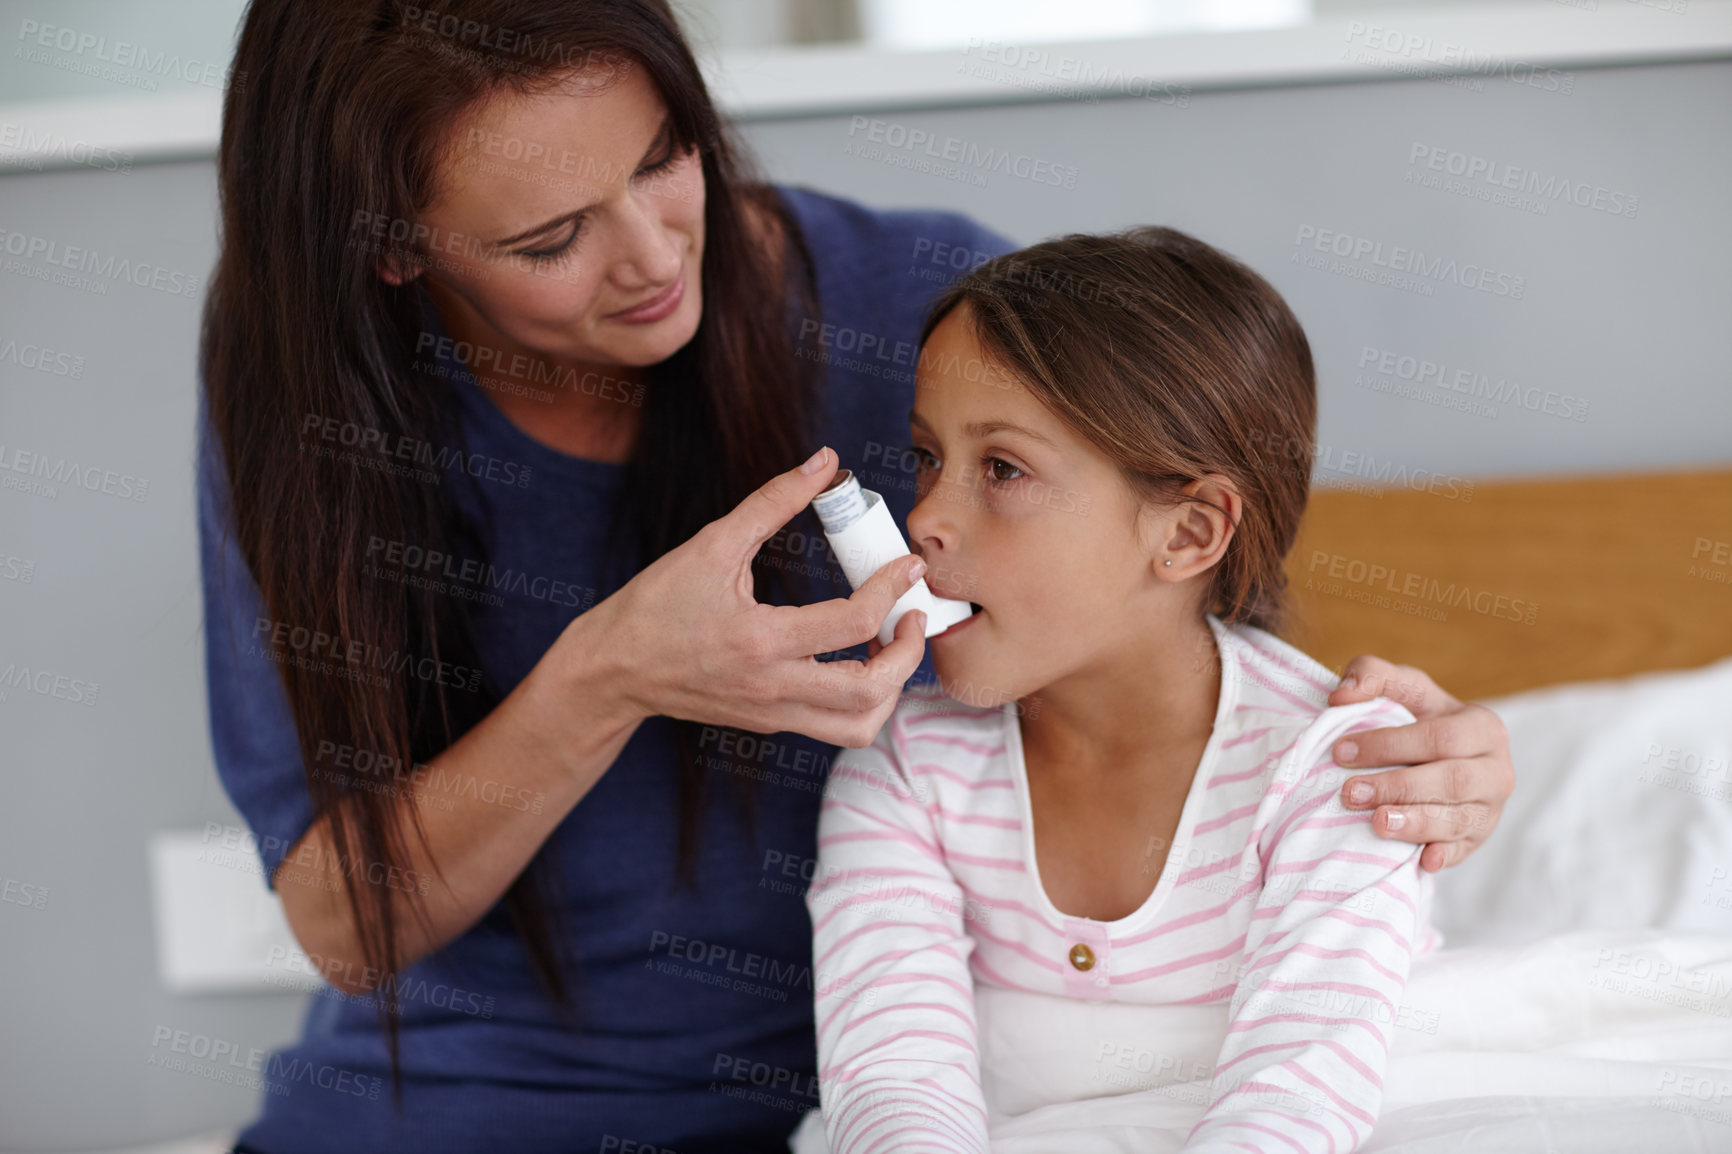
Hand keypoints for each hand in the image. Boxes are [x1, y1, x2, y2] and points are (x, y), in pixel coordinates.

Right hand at [588, 446, 927, 747]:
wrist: (615, 669)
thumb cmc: (658, 604)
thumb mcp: (712, 544)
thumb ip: (772, 501)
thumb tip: (823, 461)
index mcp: (760, 640)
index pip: (852, 622)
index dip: (892, 587)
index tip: (909, 565)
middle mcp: (772, 687)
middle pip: (871, 690)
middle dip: (908, 652)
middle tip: (913, 614)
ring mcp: (773, 712)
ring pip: (859, 726)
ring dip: (892, 687)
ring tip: (892, 644)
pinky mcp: (771, 722)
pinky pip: (835, 726)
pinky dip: (863, 699)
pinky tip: (858, 658)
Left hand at [1327, 656, 1514, 872]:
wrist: (1444, 758)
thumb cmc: (1418, 719)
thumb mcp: (1403, 688)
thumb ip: (1372, 675)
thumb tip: (1341, 695)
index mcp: (1482, 727)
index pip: (1437, 737)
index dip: (1388, 744)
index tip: (1340, 751)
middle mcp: (1496, 770)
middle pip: (1451, 780)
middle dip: (1397, 787)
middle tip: (1349, 793)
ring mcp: (1490, 809)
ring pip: (1458, 819)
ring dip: (1415, 823)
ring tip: (1376, 823)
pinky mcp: (1477, 840)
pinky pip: (1463, 851)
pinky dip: (1444, 856)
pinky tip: (1423, 860)